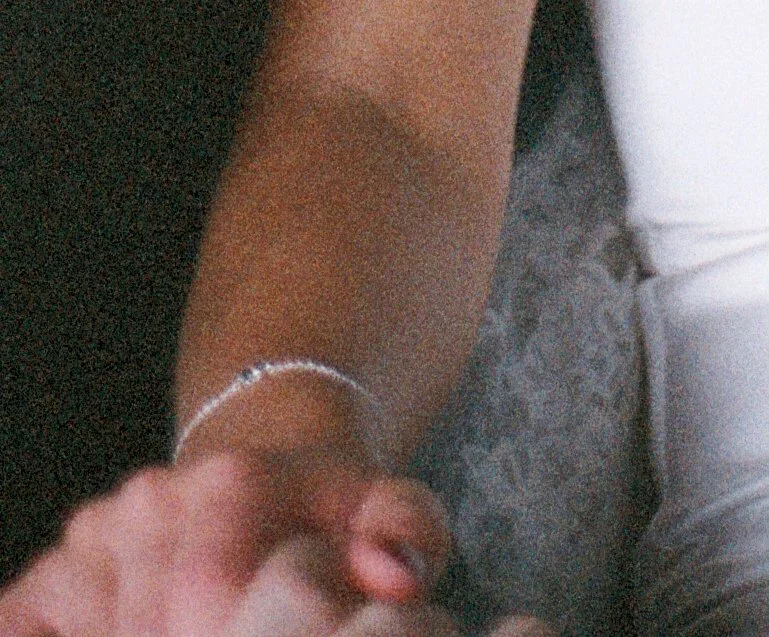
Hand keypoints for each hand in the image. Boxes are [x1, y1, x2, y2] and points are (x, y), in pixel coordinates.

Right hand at [0, 449, 471, 636]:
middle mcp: (148, 502)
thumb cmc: (324, 516)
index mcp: (233, 484)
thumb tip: (393, 574)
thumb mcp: (386, 511)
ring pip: (96, 630)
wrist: (260, 471)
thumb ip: (408, 534)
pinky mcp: (49, 577)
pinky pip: (23, 628)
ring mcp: (92, 538)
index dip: (235, 636)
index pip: (208, 592)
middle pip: (147, 623)